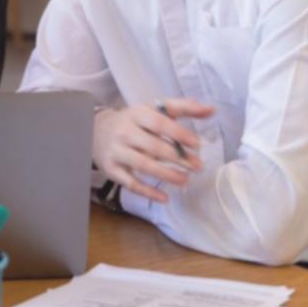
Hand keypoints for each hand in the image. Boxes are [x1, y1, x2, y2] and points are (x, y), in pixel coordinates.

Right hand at [92, 97, 213, 202]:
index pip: (159, 122)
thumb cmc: (135, 121)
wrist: (96, 130)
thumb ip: (183, 108)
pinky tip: (165, 198)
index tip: (197, 144)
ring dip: (166, 175)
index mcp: (137, 113)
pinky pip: (131, 183)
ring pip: (143, 165)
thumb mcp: (154, 109)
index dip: (178, 133)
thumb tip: (211, 109)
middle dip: (178, 157)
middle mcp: (125, 131)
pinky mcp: (112, 169)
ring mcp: (117, 151)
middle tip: (198, 166)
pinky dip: (148, 192)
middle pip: (153, 146)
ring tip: (185, 181)